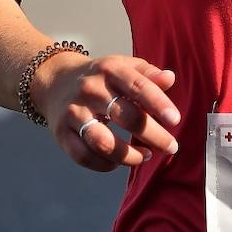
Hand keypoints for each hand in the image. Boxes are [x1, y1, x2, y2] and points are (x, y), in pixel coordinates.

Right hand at [31, 53, 181, 171]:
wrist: (56, 81)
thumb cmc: (101, 78)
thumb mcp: (123, 67)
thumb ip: (148, 74)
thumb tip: (170, 78)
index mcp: (110, 69)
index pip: (138, 86)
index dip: (158, 104)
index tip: (175, 120)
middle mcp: (90, 89)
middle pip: (126, 116)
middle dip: (153, 135)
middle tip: (171, 147)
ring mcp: (74, 112)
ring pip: (103, 142)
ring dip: (129, 155)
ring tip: (146, 156)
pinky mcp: (61, 133)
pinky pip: (84, 156)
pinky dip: (105, 164)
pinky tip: (118, 162)